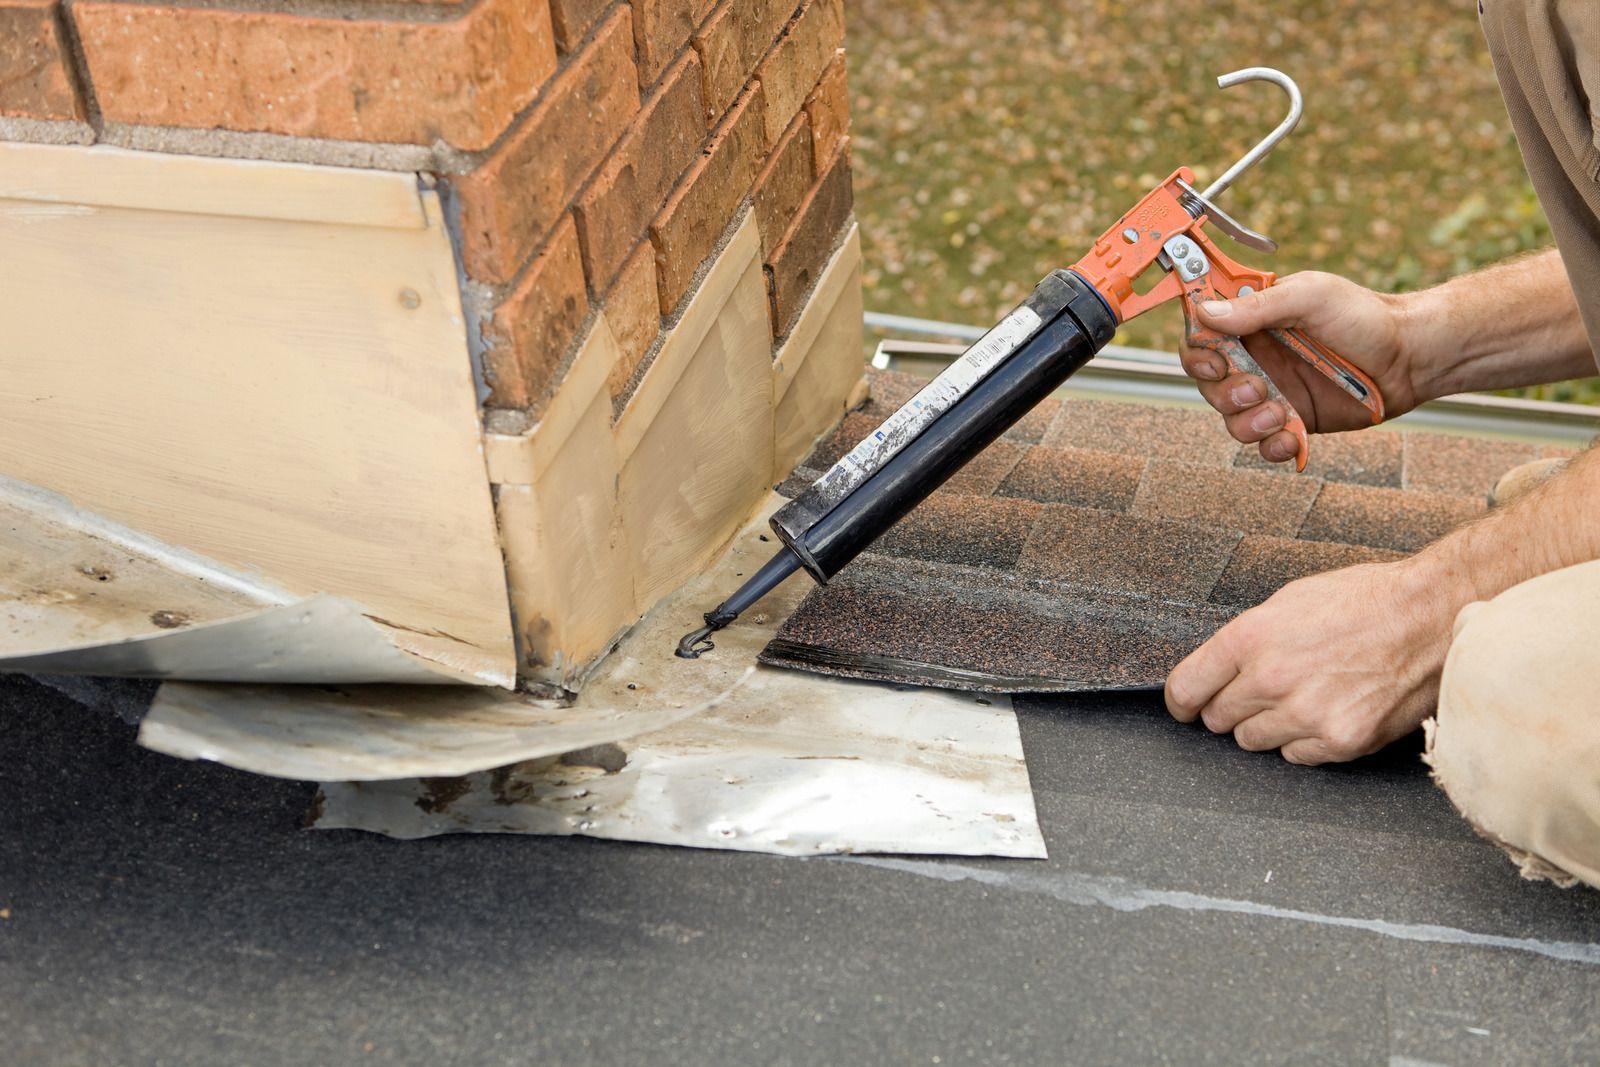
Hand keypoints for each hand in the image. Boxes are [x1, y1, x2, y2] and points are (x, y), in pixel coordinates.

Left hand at [1164, 557, 1458, 763]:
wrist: (1432, 617)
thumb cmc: (1365, 601)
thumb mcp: (1289, 601)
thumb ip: (1247, 640)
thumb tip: (1217, 669)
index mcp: (1250, 638)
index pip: (1186, 689)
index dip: (1182, 701)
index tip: (1186, 706)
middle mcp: (1271, 679)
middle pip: (1218, 719)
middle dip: (1230, 707)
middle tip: (1259, 692)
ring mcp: (1306, 714)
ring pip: (1253, 741)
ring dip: (1267, 725)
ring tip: (1302, 696)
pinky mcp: (1341, 740)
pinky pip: (1296, 756)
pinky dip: (1305, 740)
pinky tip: (1329, 710)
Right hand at [1178, 271, 1422, 464]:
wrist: (1411, 357)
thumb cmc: (1365, 316)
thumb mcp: (1311, 297)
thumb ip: (1258, 307)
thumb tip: (1205, 313)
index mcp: (1253, 323)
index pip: (1201, 337)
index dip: (1197, 353)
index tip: (1217, 361)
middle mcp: (1257, 358)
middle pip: (1208, 384)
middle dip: (1225, 393)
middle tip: (1257, 388)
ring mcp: (1274, 393)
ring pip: (1231, 420)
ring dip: (1247, 423)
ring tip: (1280, 414)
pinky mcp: (1294, 422)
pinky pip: (1264, 445)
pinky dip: (1272, 447)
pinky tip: (1292, 438)